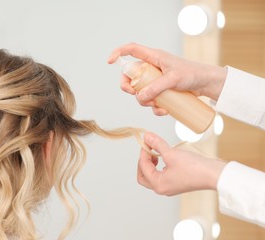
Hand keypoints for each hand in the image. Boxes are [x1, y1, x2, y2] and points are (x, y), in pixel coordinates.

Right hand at [108, 43, 226, 114]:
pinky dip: (155, 108)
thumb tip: (139, 97)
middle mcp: (152, 68)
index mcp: (154, 57)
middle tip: (133, 94)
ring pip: (140, 91)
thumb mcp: (173, 79)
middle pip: (131, 75)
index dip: (119, 53)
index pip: (132, 50)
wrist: (207, 84)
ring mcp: (156, 80)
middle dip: (129, 87)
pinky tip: (164, 111)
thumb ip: (156, 87)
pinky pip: (151, 100)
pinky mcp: (161, 91)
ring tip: (158, 105)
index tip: (109, 62)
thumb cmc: (193, 74)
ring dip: (145, 101)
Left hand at [137, 132, 226, 195]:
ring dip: (151, 164)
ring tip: (157, 153)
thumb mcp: (171, 153)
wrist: (214, 175)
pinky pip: (162, 176)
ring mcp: (169, 187)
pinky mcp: (176, 183)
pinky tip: (165, 158)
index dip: (143, 152)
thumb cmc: (194, 168)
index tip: (147, 141)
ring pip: (152, 176)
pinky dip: (159, 167)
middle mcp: (162, 189)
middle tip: (148, 150)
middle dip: (143, 162)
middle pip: (143, 176)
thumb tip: (147, 136)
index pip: (142, 167)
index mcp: (158, 184)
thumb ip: (157, 144)